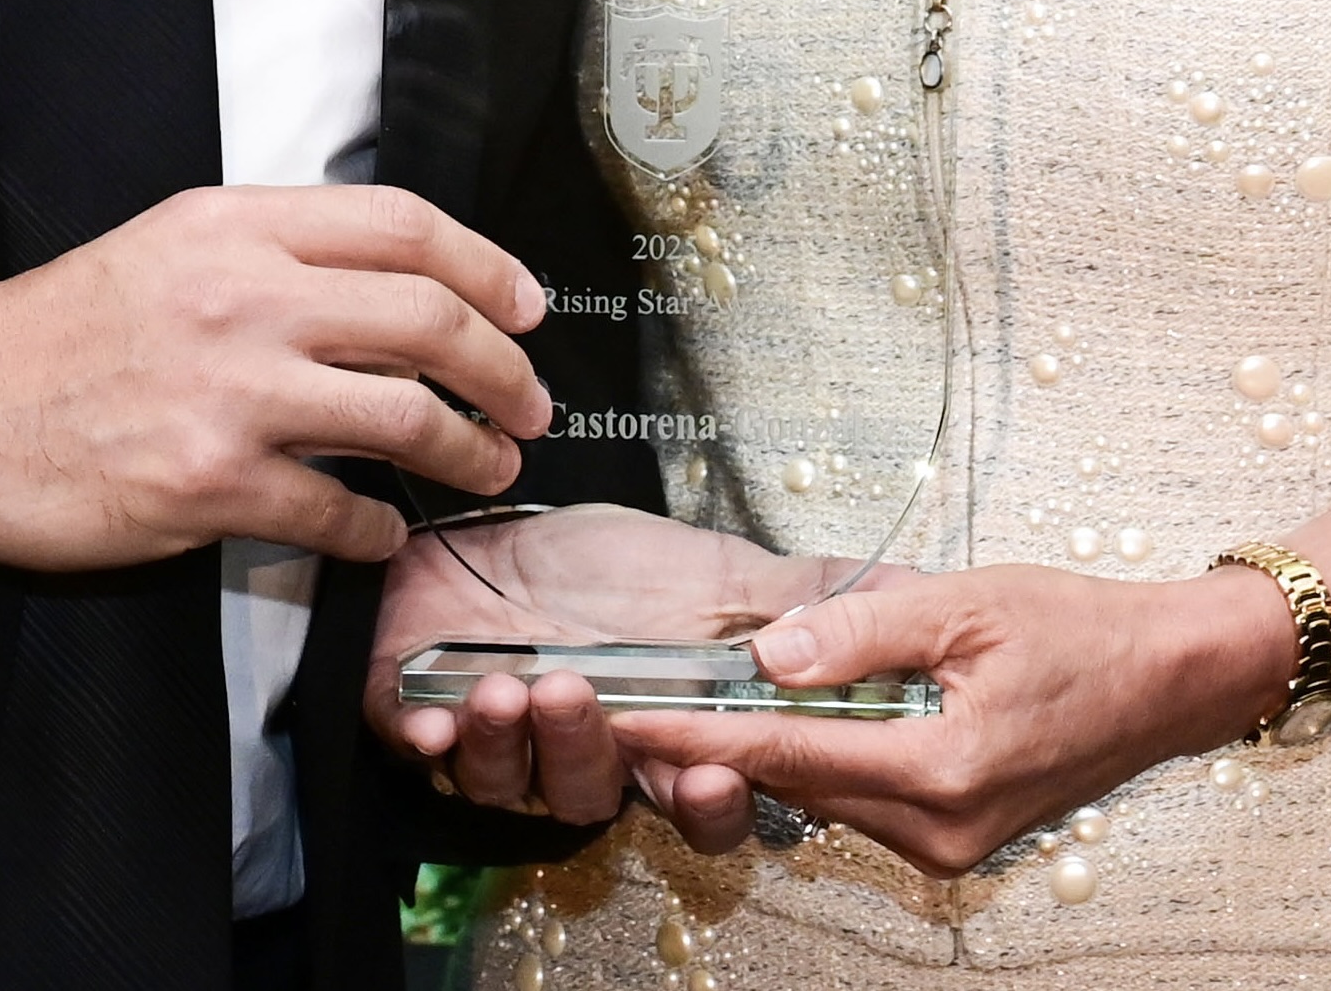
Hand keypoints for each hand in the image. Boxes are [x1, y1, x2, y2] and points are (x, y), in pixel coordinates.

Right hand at [0, 184, 550, 570]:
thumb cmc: (58, 333)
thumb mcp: (167, 245)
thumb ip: (273, 251)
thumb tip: (389, 282)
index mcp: (234, 225)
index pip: (403, 225)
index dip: (488, 265)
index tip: (525, 305)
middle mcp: (243, 297)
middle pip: (427, 317)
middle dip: (503, 366)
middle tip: (530, 400)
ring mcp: (231, 393)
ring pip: (403, 416)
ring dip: (468, 449)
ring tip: (489, 464)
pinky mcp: (210, 485)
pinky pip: (336, 512)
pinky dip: (378, 529)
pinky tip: (384, 532)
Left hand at [364, 507, 812, 829]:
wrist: (486, 526)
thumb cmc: (598, 558)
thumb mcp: (713, 572)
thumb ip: (799, 605)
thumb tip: (902, 600)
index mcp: (666, 734)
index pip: (704, 799)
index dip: (710, 799)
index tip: (712, 774)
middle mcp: (594, 755)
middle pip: (607, 803)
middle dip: (599, 759)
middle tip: (596, 706)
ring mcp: (512, 749)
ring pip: (524, 786)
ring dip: (523, 743)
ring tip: (521, 686)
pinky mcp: (428, 726)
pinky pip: (434, 761)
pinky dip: (438, 743)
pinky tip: (438, 721)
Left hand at [611, 563, 1290, 875]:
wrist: (1168, 678)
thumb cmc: (1080, 630)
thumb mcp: (964, 603)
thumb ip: (860, 632)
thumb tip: (770, 654)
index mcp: (939, 771)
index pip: (787, 754)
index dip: (699, 734)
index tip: (631, 716)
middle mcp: (937, 829)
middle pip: (794, 785)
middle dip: (718, 744)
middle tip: (642, 698)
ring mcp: (948, 843)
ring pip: (824, 795)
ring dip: (770, 749)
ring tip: (705, 696)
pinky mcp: (955, 837)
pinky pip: (862, 798)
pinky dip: (822, 757)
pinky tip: (798, 712)